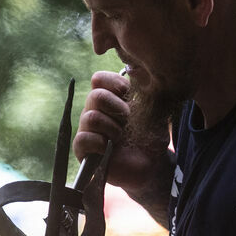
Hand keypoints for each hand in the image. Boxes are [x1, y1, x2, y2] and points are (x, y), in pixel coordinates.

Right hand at [74, 71, 167, 192]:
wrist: (152, 165)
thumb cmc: (151, 137)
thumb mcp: (152, 110)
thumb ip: (143, 90)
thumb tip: (135, 70)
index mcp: (109, 99)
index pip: (99, 79)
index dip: (113, 83)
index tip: (127, 94)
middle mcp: (95, 111)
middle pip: (95, 95)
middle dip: (116, 107)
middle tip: (127, 120)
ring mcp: (88, 130)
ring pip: (90, 117)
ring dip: (111, 128)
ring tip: (120, 138)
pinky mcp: (83, 150)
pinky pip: (82, 139)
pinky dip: (99, 143)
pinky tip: (108, 149)